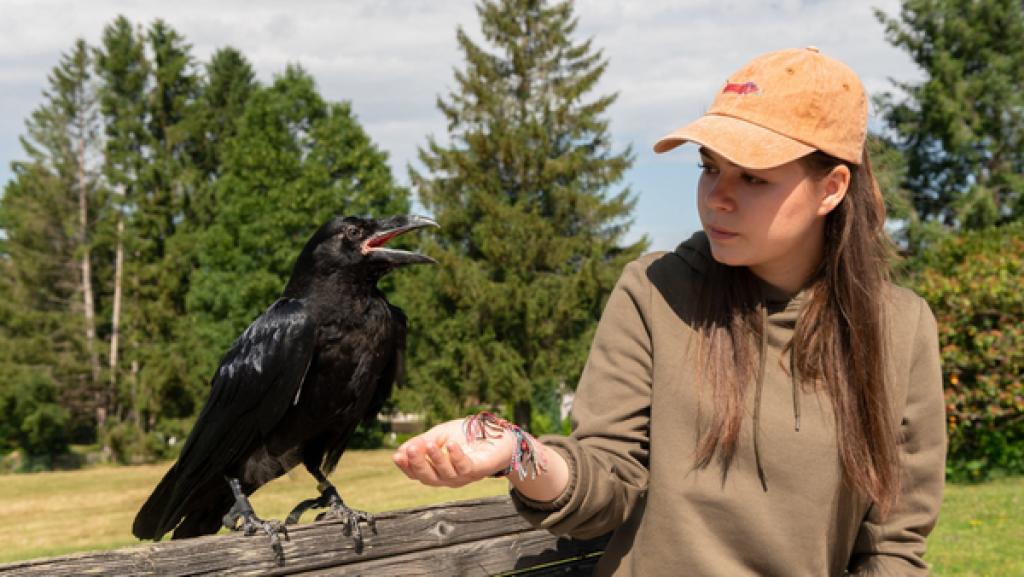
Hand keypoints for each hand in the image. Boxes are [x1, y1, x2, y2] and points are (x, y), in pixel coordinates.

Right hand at [392, 418, 514, 486]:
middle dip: (417, 464)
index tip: (397, 455)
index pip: (416, 473)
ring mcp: (462, 477)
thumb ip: (421, 443)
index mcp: (435, 469)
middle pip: (427, 477)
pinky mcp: (477, 470)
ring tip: (429, 444)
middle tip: (410, 450)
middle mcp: (447, 477)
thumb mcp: (439, 435)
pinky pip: (464, 467)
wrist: (496, 434)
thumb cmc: (467, 436)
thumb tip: (400, 452)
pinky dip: (456, 456)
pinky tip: (451, 444)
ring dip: (435, 459)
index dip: (406, 466)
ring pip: (444, 473)